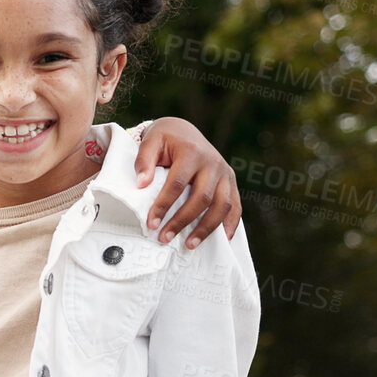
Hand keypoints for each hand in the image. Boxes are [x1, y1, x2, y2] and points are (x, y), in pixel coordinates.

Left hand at [132, 117, 241, 247]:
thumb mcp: (151, 142)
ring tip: (189, 245)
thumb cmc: (165, 139)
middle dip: (183, 221)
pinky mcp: (231, 183)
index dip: (164, 205)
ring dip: (206, 228)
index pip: (178, 183)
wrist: (184, 131)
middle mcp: (213, 163)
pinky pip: (235, 207)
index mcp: (192, 152)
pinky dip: (230, 225)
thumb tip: (141, 184)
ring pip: (222, 205)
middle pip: (202, 197)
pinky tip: (221, 241)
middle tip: (164, 238)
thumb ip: (144, 161)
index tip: (152, 223)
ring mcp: (225, 173)